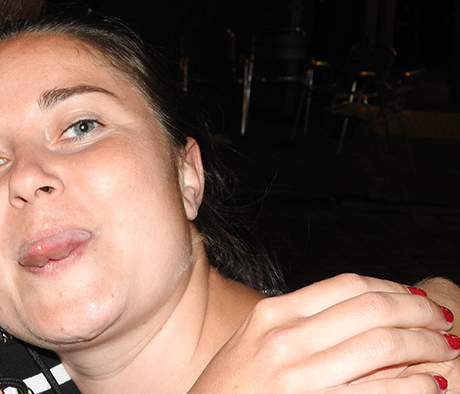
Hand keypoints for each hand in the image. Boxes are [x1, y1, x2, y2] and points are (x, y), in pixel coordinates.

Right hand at [189, 274, 457, 392]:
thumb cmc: (232, 390)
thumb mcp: (254, 343)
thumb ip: (298, 325)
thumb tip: (358, 315)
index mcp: (273, 316)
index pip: (347, 286)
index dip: (391, 287)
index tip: (413, 295)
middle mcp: (286, 340)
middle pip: (371, 310)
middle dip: (418, 311)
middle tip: (441, 318)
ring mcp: (300, 378)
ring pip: (382, 346)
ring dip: (424, 345)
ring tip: (444, 348)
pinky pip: (380, 393)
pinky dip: (413, 386)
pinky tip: (429, 385)